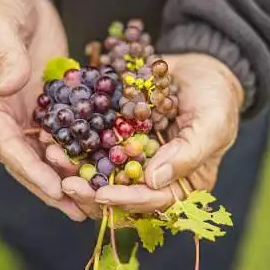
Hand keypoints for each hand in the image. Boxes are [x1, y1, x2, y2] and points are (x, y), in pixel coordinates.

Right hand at [0, 0, 84, 220]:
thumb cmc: (1, 7)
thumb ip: (4, 54)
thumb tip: (9, 86)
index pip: (6, 144)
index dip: (30, 170)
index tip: (55, 191)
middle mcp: (5, 113)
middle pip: (28, 159)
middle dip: (52, 186)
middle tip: (80, 210)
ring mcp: (28, 111)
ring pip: (47, 153)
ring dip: (68, 177)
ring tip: (94, 201)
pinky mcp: (50, 104)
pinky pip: (66, 134)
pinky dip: (81, 152)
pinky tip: (101, 167)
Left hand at [61, 53, 243, 214]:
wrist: (202, 66)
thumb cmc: (217, 98)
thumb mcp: (213, 124)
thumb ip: (189, 154)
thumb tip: (153, 181)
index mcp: (181, 185)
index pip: (151, 203)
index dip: (126, 201)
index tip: (100, 193)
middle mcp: (153, 176)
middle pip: (119, 194)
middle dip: (90, 191)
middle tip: (64, 181)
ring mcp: (132, 156)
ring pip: (100, 171)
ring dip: (74, 167)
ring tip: (52, 154)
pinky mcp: (117, 135)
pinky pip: (94, 143)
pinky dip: (74, 140)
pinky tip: (55, 133)